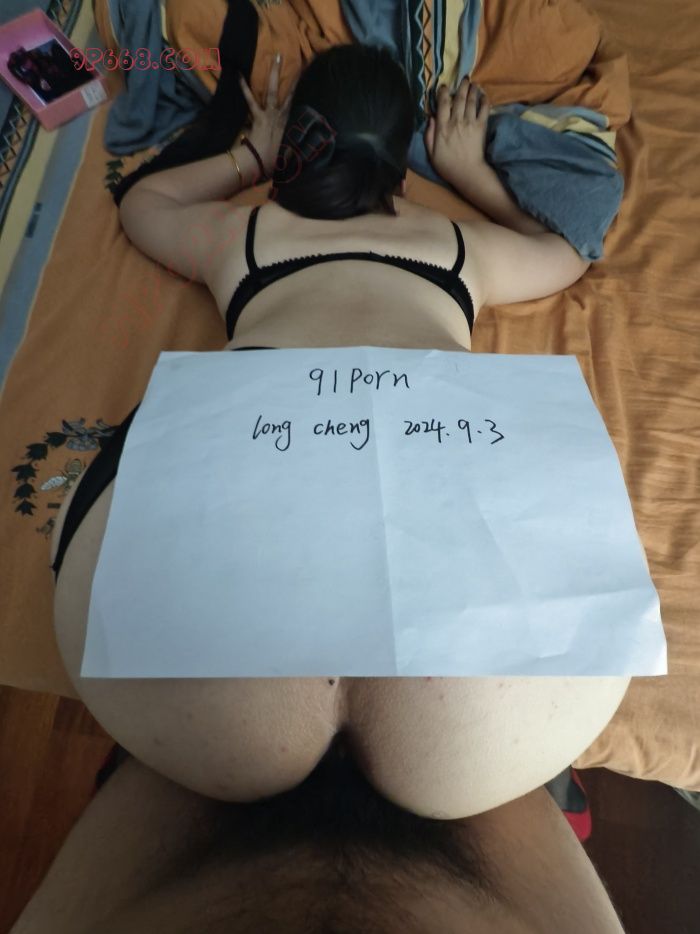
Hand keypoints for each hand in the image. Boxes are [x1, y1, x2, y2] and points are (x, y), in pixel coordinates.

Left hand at [238, 53, 294, 177]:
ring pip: (273, 91)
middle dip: (290, 78)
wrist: (261, 164)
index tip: (304, 76)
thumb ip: (289, 144)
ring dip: (273, 74)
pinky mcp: (258, 117)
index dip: (299, 90)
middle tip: (287, 60)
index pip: (295, 104)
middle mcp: (281, 117)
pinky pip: (251, 100)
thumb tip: (296, 142)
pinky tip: (238, 74)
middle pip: (287, 94)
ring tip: (275, 57)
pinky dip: (244, 87)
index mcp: (289, 125)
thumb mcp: (285, 152)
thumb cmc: (273, 162)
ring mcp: (270, 115)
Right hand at [425, 78, 490, 185]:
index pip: (442, 104)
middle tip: (464, 79)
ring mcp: (470, 123)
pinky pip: (484, 109)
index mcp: (442, 127)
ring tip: (473, 84)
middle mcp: (456, 121)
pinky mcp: (481, 127)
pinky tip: (484, 95)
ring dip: (473, 90)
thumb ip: (429, 135)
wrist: (467, 173)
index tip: (444, 86)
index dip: (443, 92)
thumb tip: (430, 118)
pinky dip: (484, 100)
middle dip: (461, 86)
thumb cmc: (447, 165)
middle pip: (459, 98)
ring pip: (471, 101)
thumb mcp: (431, 153)